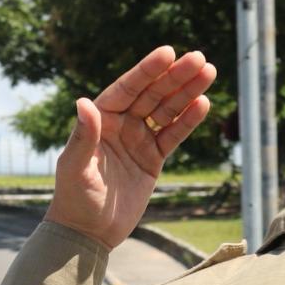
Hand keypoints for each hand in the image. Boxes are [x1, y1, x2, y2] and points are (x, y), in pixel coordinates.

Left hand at [45, 46, 215, 248]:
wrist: (88, 232)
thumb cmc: (74, 198)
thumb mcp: (76, 167)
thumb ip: (84, 137)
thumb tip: (84, 102)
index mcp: (100, 119)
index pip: (127, 88)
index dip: (147, 71)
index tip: (168, 52)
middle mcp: (119, 125)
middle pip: (152, 94)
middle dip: (175, 76)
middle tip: (200, 58)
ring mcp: (138, 140)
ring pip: (167, 111)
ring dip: (187, 92)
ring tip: (209, 72)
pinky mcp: (152, 159)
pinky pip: (173, 135)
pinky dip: (188, 121)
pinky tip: (204, 104)